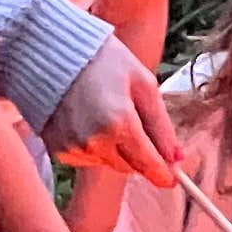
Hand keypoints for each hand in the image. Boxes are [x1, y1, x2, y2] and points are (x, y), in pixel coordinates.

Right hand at [41, 41, 180, 186]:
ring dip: (116, 149)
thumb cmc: (104, 61)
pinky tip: (89, 120)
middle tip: (138, 128)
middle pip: (130, 167)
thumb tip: (177, 159)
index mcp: (119, 123)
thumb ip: (161, 125)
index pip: (148, 163)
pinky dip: (95, 146)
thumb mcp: (143, 85)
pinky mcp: (57, 150)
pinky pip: (87, 158)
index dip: (164, 174)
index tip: (173, 178)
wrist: (54, 53)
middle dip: (140, 155)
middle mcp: (95, 141)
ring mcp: (74, 148)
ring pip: (108, 163)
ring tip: (108, 114)